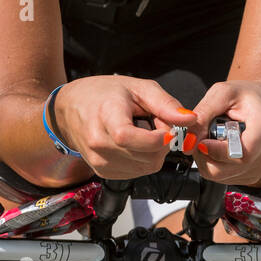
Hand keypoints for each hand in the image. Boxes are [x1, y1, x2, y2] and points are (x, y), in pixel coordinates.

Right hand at [54, 74, 198, 180]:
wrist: (70, 108)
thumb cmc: (103, 94)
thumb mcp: (137, 88)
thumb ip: (165, 104)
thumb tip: (190, 119)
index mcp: (105, 118)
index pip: (129, 138)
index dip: (155, 138)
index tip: (169, 129)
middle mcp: (99, 144)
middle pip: (146, 156)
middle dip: (162, 142)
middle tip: (156, 123)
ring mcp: (100, 161)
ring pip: (146, 167)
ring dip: (154, 151)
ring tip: (143, 131)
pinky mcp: (103, 172)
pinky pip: (137, 171)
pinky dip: (144, 159)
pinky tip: (134, 142)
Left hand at [188, 81, 260, 186]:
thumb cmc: (249, 97)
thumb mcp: (223, 93)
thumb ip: (203, 114)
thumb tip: (188, 141)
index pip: (240, 154)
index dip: (216, 151)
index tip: (201, 142)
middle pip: (226, 169)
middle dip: (204, 157)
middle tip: (199, 139)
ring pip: (223, 176)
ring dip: (208, 161)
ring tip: (210, 140)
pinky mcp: (255, 175)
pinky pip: (227, 178)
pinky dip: (216, 165)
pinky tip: (219, 148)